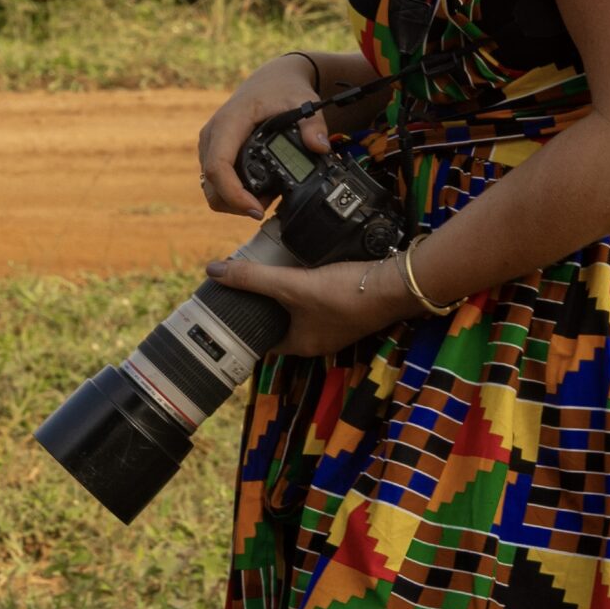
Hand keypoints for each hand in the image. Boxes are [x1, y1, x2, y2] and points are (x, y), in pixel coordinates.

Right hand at [196, 55, 329, 218]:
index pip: (218, 166)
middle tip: (265, 207)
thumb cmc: (283, 89)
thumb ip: (314, 124)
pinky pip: (215, 180)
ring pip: (210, 186)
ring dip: (234, 200)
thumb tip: (319, 147)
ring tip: (265, 199)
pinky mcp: (214, 151)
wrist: (271, 78)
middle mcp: (213, 134)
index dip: (233, 193)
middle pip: (211, 184)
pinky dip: (233, 192)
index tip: (256, 208)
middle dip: (235, 204)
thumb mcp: (303, 101)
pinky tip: (257, 191)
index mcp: (229, 122)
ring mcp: (210, 144)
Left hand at [204, 246, 412, 355]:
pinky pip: (316, 299)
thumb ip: (253, 278)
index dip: (242, 325)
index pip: (262, 341)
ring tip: (264, 269)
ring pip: (298, 310)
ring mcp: (334, 324)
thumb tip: (213, 271)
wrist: (396, 285)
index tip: (226, 306)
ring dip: (284, 294)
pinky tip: (299, 264)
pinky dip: (304, 286)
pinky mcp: (347, 306)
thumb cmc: (345, 293)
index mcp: (301, 345)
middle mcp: (317, 340)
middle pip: (278, 324)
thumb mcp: (292, 285)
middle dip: (262, 305)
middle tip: (241, 282)